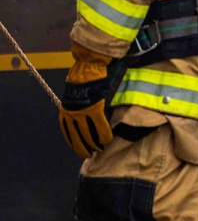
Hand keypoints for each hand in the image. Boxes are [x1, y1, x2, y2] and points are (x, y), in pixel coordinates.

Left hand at [60, 43, 113, 157]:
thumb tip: (83, 110)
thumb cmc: (83, 76)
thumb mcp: (74, 92)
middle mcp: (72, 114)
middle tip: (88, 155)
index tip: (77, 148)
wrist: (89, 65)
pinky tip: (108, 141)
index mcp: (66, 110)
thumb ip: (77, 103)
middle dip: (82, 149)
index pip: (67, 132)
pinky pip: (101, 127)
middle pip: (76, 138)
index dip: (73, 142)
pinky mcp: (96, 109)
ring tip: (100, 149)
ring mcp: (84, 113)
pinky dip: (104, 135)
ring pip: (88, 135)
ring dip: (94, 145)